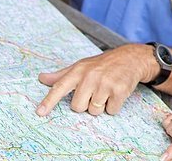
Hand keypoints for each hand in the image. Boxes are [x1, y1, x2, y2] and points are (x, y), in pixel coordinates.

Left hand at [36, 44, 158, 116]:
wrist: (131, 58)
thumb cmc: (103, 64)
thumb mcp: (82, 66)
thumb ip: (62, 75)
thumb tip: (42, 78)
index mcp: (79, 70)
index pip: (60, 87)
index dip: (49, 101)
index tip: (40, 112)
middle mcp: (90, 76)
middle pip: (77, 107)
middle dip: (86, 104)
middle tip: (95, 92)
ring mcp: (105, 84)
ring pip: (94, 111)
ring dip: (101, 106)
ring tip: (107, 91)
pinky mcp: (119, 91)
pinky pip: (111, 111)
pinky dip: (114, 106)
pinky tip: (116, 94)